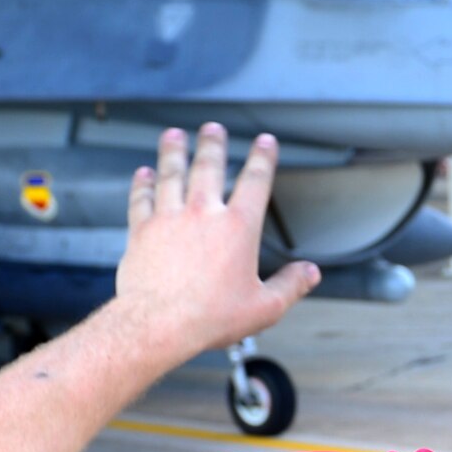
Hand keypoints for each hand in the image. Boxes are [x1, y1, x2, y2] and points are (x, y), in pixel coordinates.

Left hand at [115, 124, 319, 358]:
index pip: (256, 181)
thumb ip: (290, 285)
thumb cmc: (209, 317)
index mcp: (237, 228)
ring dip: (174, 152)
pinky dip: (142, 184)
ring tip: (174, 135)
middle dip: (213, 144)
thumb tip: (310, 273)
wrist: (159, 324)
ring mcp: (169, 219)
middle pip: (209, 167)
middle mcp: (203, 214)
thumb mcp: (264, 307)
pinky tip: (143, 174)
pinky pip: (141, 199)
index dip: (263, 158)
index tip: (265, 142)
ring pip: (172, 174)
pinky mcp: (142, 231)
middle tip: (213, 128)